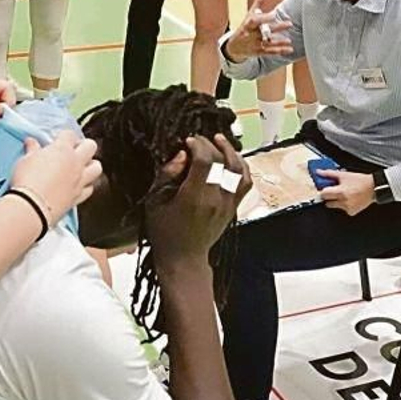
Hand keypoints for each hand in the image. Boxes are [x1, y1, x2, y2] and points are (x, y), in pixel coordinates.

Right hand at [11, 132, 102, 221]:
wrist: (32, 207)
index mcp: (62, 150)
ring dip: (91, 165)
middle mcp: (75, 163)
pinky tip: (78, 186)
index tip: (58, 140)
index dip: (64, 136)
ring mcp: (79, 180)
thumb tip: (31, 143)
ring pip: (97, 167)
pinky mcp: (78, 197)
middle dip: (84, 146)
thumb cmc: (27, 182)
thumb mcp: (25, 161)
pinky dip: (86, 186)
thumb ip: (32, 150)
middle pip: (90, 146)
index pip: (70, 134)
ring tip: (81, 167)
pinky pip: (89, 189)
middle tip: (73, 150)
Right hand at [144, 134, 250, 263]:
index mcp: (195, 197)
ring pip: (239, 169)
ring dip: (230, 151)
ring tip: (218, 140)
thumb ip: (167, 175)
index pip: (205, 160)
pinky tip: (232, 158)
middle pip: (222, 161)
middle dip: (210, 145)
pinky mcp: (234, 208)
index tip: (188, 141)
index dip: (198, 145)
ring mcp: (228, 204)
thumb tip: (182, 154)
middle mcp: (216, 199)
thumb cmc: (165, 232)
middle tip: (197, 140)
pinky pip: (245, 182)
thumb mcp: (155, 202)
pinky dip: (241, 167)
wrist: (184, 259)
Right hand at [223, 0, 294, 60]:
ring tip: (289, 40)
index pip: (255, 21)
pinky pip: (271, 52)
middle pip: (264, 31)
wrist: (234, 47)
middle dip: (276, 28)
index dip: (264, 18)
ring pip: (269, 43)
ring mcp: (255, 44)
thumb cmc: (244, 27)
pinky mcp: (259, 52)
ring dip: (279, 42)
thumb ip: (257, 4)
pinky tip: (290, 49)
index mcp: (248, 25)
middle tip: (289, 23)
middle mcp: (251, 35)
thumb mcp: (248, 15)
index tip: (274, 14)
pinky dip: (280, 50)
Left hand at [319, 170, 375, 215]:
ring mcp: (347, 208)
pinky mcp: (351, 212)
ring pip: (335, 206)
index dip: (323, 190)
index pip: (324, 194)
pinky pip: (343, 209)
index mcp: (341, 192)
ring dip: (337, 201)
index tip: (325, 188)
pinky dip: (344, 205)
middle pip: (327, 202)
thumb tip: (319, 172)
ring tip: (344, 194)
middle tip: (334, 191)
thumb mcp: (344, 175)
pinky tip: (349, 199)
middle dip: (329, 196)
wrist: (373, 188)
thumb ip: (329, 174)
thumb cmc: (360, 181)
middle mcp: (343, 202)